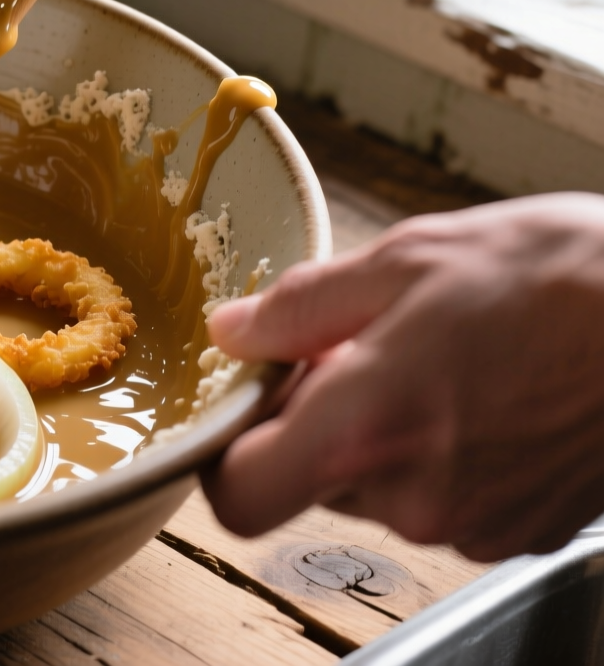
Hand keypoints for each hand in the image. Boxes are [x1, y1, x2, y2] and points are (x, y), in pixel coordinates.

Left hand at [201, 193, 603, 560]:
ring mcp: (474, 523)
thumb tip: (234, 333)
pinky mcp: (521, 530)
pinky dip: (445, 453)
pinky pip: (444, 498)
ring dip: (386, 432)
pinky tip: (489, 391)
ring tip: (444, 359)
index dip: (229, 453)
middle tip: (365, 347)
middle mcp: (414, 496)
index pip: (239, 495)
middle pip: (311, 479)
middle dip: (320, 417)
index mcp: (367, 428)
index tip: (244, 406)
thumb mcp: (408, 259)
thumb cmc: (561, 277)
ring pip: (378, 487)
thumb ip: (301, 308)